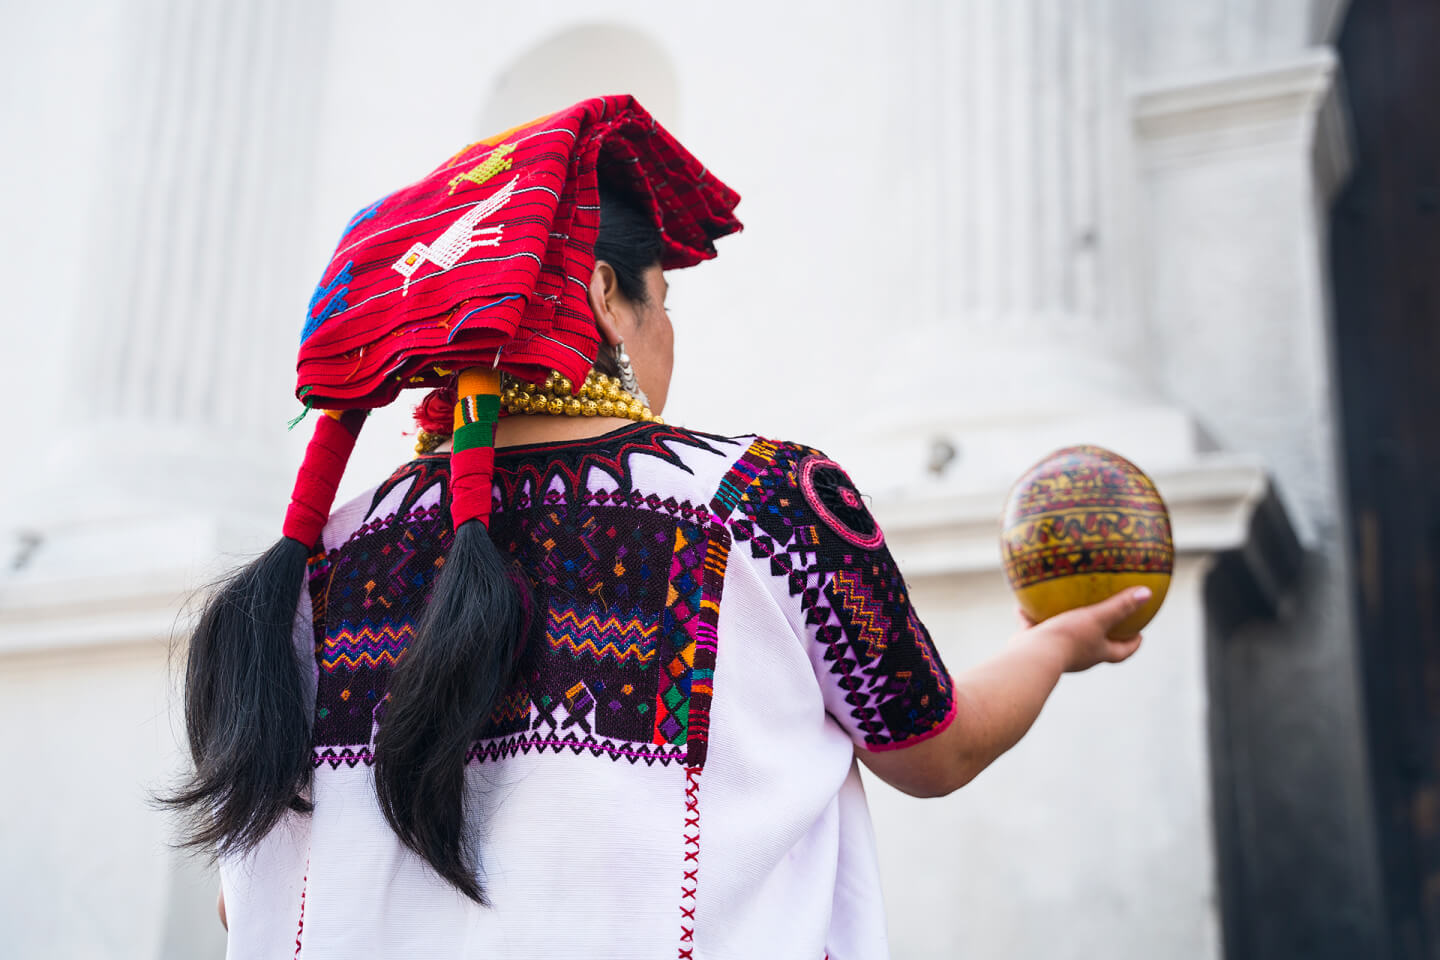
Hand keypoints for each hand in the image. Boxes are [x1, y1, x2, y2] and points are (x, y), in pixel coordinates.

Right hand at [1017, 587, 1148, 673]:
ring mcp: (1053, 653)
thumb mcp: (1097, 618)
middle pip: (1094, 647)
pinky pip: (1031, 629)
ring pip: (1061, 638)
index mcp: (1096, 653)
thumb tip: (1147, 592)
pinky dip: (1029, 618)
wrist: (1030, 658)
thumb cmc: (1068, 639)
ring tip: (1062, 607)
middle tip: (1105, 618)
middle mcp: (1077, 656)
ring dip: (1064, 625)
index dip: (1133, 644)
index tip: (1140, 633)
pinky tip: (1023, 603)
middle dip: (1100, 634)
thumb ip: (1120, 606)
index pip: (1121, 652)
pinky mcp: (1031, 648)